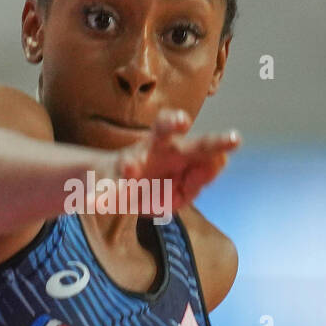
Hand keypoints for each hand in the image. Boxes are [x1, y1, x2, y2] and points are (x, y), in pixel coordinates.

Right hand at [110, 108, 240, 213]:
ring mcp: (129, 164)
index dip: (216, 146)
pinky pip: (105, 191)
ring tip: (129, 169)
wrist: (112, 190)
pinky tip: (92, 204)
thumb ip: (200, 178)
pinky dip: (98, 198)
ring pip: (130, 157)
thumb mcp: (182, 191)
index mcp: (177, 150)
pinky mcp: (110, 182)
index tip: (233, 143)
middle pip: (164, 131)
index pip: (200, 143)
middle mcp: (152, 150)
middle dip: (172, 124)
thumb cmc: (154, 188)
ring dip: (129, 164)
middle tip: (182, 121)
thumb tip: (219, 161)